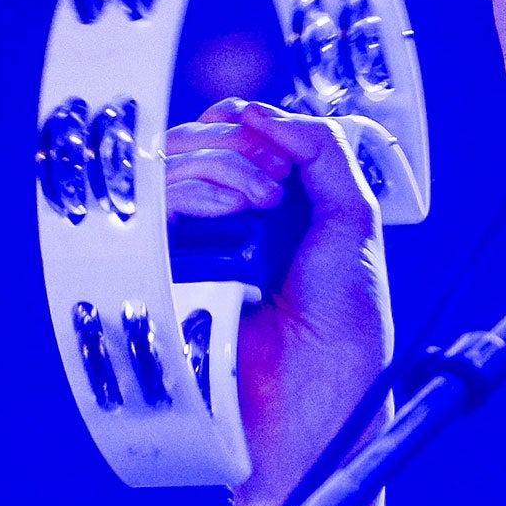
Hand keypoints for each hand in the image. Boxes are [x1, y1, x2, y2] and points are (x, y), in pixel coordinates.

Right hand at [164, 101, 392, 505]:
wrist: (315, 395)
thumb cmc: (344, 323)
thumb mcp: (353, 221)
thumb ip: (323, 151)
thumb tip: (261, 109)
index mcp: (276, 205)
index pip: (238, 132)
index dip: (254, 125)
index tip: (281, 150)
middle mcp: (229, 220)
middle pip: (198, 138)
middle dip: (237, 143)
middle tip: (275, 186)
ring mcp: (192, 244)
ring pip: (171, 165)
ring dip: (220, 165)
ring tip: (261, 206)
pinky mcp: (161, 271)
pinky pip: (152, 207)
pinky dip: (194, 191)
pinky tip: (232, 212)